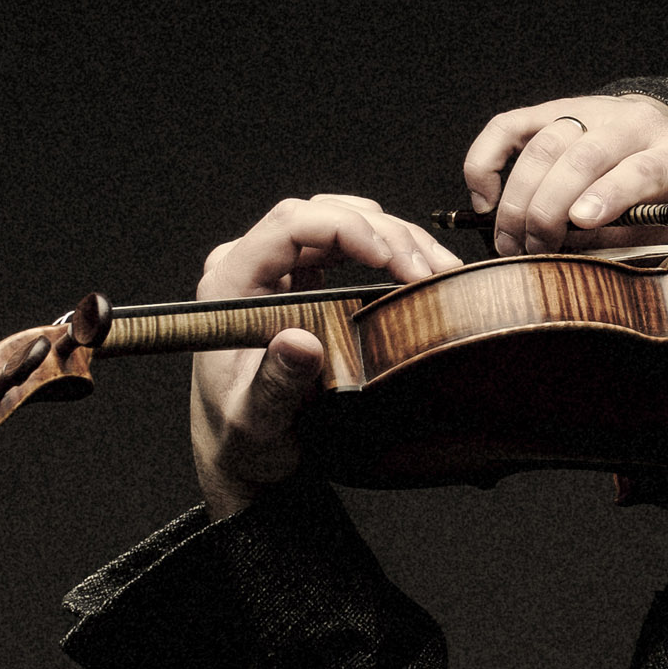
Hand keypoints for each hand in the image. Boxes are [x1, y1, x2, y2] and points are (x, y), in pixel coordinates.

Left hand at [191, 194, 459, 520]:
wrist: (244, 454)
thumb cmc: (242, 437)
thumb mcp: (256, 419)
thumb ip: (276, 383)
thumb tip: (301, 343)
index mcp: (229, 285)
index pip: (289, 226)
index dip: (347, 229)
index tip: (392, 259)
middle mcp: (250, 266)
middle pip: (322, 214)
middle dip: (384, 233)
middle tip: (427, 271)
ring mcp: (278, 271)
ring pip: (341, 220)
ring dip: (395, 238)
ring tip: (438, 268)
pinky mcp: (304, 281)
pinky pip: (348, 245)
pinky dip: (389, 251)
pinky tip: (419, 271)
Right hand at [462, 93, 667, 255]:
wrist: (658, 140)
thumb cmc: (660, 194)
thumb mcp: (661, 226)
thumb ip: (621, 238)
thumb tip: (565, 250)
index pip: (642, 169)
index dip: (609, 195)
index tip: (580, 222)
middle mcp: (632, 125)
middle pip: (583, 157)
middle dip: (549, 207)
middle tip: (534, 248)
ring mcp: (590, 112)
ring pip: (544, 144)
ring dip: (519, 197)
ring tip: (510, 239)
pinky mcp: (551, 110)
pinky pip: (506, 126)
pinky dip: (486, 161)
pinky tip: (485, 198)